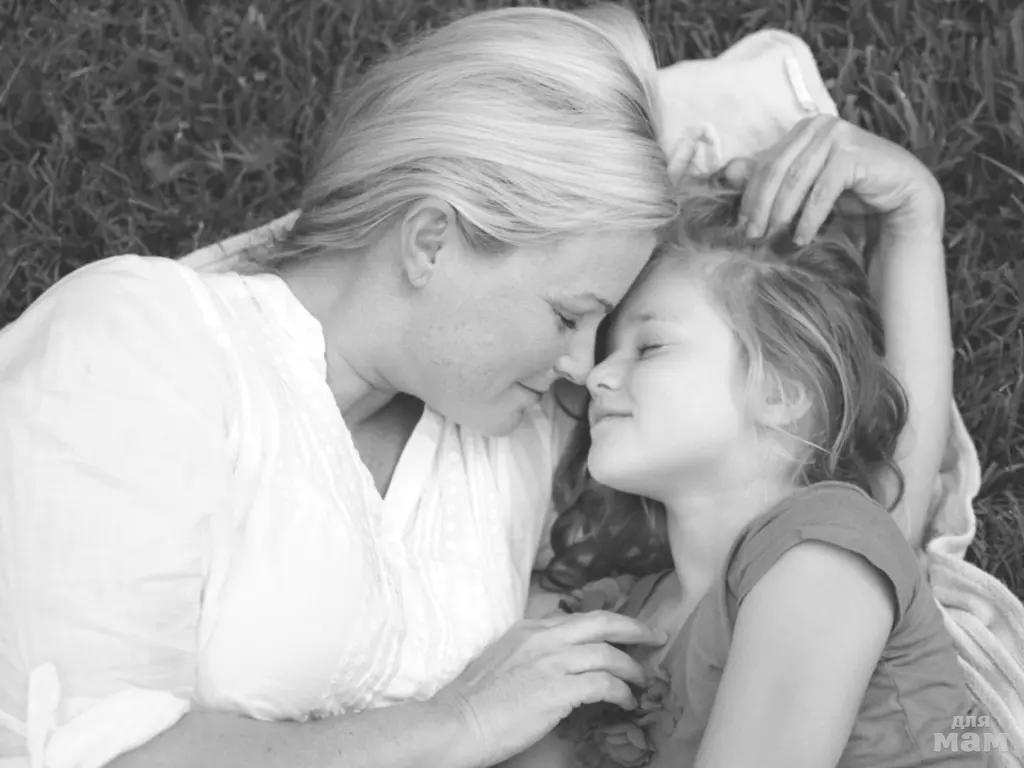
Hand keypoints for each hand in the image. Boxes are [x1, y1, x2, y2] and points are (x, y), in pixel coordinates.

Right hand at [431, 610, 665, 767]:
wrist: (456, 722)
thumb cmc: (474, 701)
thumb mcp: (502, 660)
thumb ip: (530, 653)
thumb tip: (553, 664)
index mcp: (528, 628)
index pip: (578, 617)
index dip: (607, 623)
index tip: (624, 631)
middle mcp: (543, 637)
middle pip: (602, 622)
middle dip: (634, 628)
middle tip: (655, 636)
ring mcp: (551, 661)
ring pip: (608, 653)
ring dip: (631, 667)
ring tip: (642, 680)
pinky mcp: (558, 688)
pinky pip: (604, 684)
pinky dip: (621, 691)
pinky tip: (626, 701)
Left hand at [720, 115, 943, 243]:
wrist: (899, 198)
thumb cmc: (849, 193)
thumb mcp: (804, 187)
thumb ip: (771, 176)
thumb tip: (728, 172)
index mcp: (802, 129)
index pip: (765, 164)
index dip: (750, 196)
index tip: (741, 225)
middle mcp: (819, 126)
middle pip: (776, 171)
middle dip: (760, 206)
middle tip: (752, 236)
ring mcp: (838, 135)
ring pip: (795, 181)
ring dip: (782, 214)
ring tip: (774, 238)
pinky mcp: (854, 154)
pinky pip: (822, 191)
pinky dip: (809, 217)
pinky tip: (803, 237)